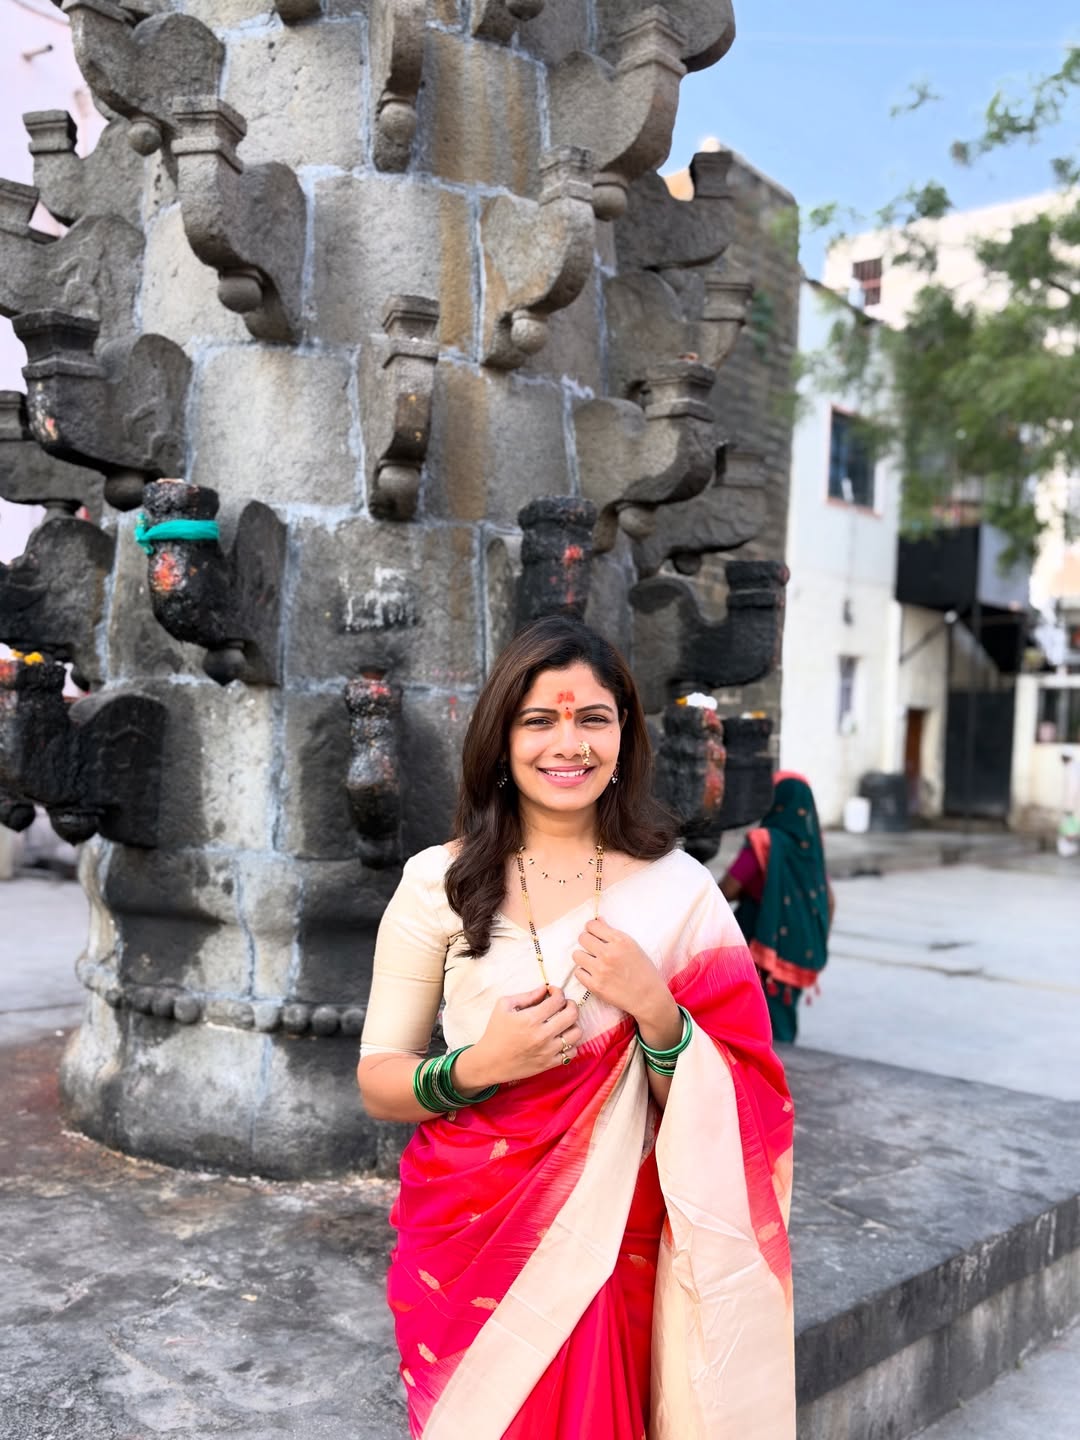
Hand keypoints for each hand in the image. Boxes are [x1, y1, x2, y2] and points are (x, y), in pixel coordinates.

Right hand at [455, 986, 582, 1090]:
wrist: (490, 1061)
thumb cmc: (496, 1031)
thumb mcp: (504, 1006)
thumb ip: (527, 995)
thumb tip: (545, 989)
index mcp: (531, 1019)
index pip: (558, 1000)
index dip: (558, 991)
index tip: (553, 992)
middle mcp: (543, 1035)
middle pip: (572, 1014)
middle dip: (571, 1004)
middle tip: (563, 1004)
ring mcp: (548, 1051)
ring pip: (576, 1033)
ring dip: (573, 1024)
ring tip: (563, 1022)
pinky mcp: (549, 1064)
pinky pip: (572, 1053)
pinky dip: (570, 1044)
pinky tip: (561, 1039)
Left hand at [572, 919, 671, 1027]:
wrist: (648, 998)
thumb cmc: (644, 971)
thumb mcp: (633, 946)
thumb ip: (613, 933)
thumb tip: (598, 920)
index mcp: (620, 940)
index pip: (592, 925)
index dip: (591, 929)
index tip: (594, 934)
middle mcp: (608, 953)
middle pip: (582, 938)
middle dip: (586, 942)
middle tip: (592, 949)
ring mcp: (601, 970)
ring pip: (577, 955)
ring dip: (583, 958)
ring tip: (592, 962)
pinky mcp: (595, 986)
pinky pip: (578, 973)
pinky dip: (584, 973)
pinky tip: (594, 975)